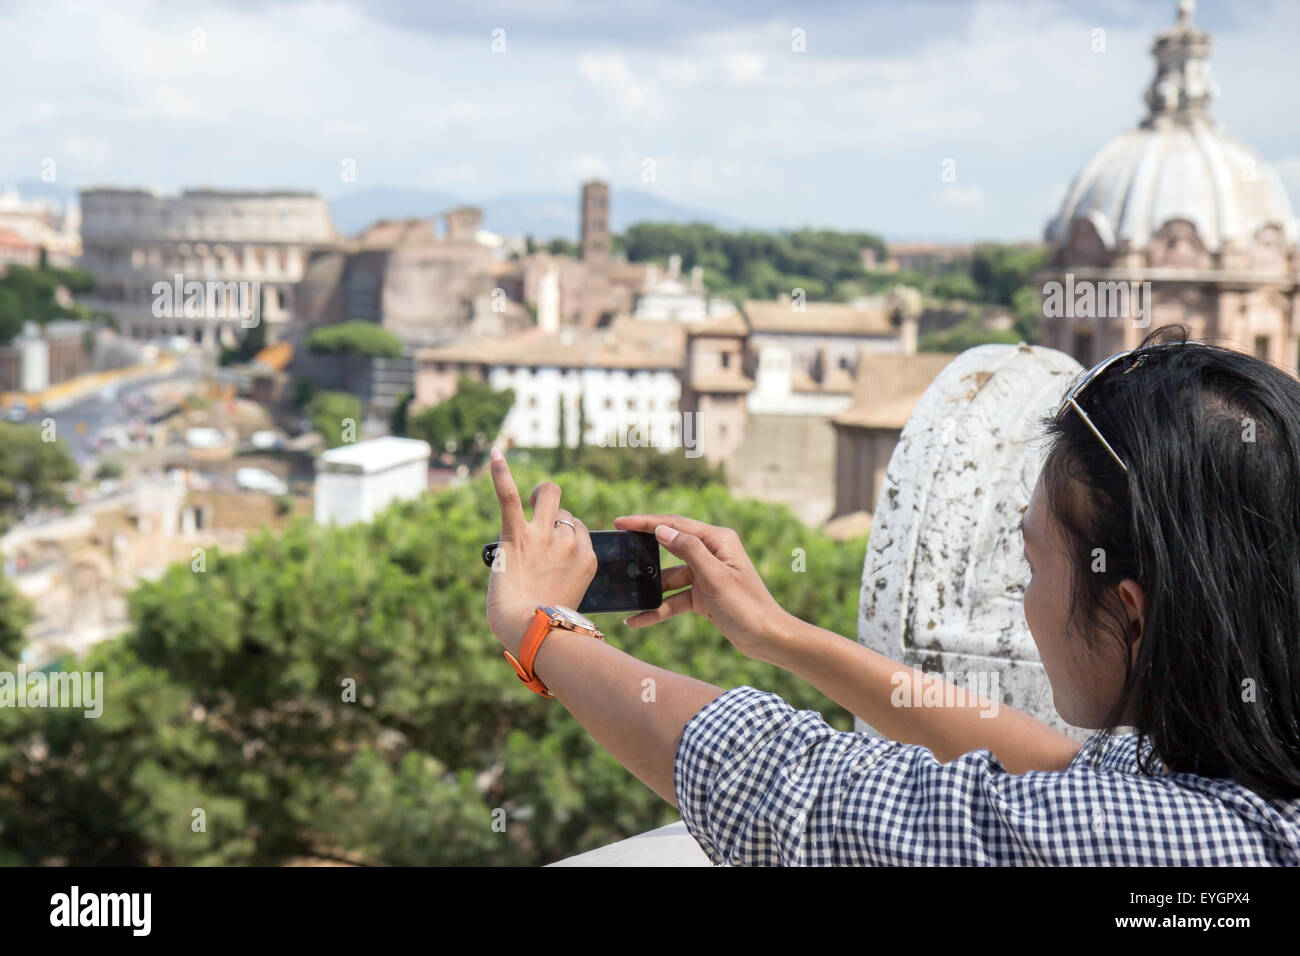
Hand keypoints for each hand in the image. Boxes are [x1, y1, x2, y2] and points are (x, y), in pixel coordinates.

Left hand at [485, 449, 596, 654]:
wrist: (533, 632)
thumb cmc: (547, 625)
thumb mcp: (570, 597)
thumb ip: (565, 578)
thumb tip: (554, 576)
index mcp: (586, 559)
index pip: (577, 531)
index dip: (564, 536)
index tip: (551, 552)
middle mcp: (569, 542)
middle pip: (565, 513)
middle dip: (554, 516)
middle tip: (537, 528)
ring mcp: (543, 536)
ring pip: (547, 495)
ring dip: (538, 496)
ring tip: (527, 498)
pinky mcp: (515, 535)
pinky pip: (510, 497)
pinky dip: (501, 474)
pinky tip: (494, 454)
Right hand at [613, 513, 793, 662]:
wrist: (767, 638)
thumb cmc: (748, 606)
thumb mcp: (715, 577)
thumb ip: (689, 551)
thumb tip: (661, 530)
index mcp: (718, 540)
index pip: (675, 525)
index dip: (645, 522)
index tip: (620, 522)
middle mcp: (712, 553)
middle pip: (669, 547)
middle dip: (643, 552)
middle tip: (617, 550)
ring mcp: (706, 575)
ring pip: (669, 578)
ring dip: (650, 589)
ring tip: (625, 595)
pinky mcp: (703, 596)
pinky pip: (674, 599)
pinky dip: (658, 609)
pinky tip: (637, 619)